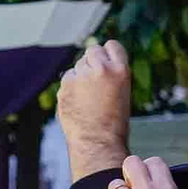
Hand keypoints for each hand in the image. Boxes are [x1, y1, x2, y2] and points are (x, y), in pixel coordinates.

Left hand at [58, 40, 131, 180]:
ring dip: (80, 76)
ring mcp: (81, 76)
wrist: (98, 143)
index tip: (105, 63)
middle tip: (95, 84)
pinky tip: (78, 104)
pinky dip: (70, 88)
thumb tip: (91, 57)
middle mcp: (101, 69)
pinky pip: (67, 78)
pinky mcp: (66, 85)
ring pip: (78, 66)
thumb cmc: (113, 122)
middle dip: (92, 63)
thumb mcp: (121, 91)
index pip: (111, 45)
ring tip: (88, 99)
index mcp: (120, 70)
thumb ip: (109, 73)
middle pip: (92, 51)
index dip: (107, 55)